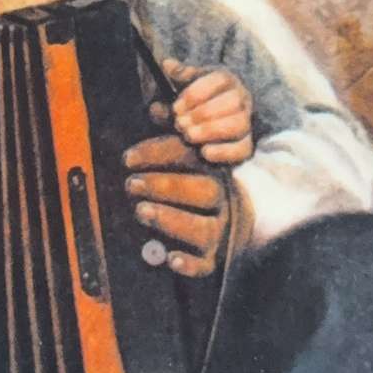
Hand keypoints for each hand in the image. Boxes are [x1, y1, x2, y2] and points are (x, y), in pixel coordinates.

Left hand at [122, 108, 229, 277]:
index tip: (127, 158)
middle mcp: (225, 201)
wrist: (244, 224)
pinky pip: (206, 265)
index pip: (191, 159)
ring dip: (171, 219)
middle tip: (132, 183)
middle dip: (166, 185)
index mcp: (218, 172)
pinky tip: (170, 259)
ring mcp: (222, 232)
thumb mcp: (193, 159)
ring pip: (203, 228)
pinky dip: (189, 264)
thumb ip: (172, 137)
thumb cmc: (204, 185)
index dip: (159, 154)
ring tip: (142, 211)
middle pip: (202, 190)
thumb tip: (155, 107)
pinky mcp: (216, 260)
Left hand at [153, 58, 253, 166]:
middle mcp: (242, 98)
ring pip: (239, 125)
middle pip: (233, 103)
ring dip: (210, 131)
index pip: (219, 80)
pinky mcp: (246, 145)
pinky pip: (243, 149)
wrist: (210, 119)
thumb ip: (179, 75)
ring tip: (188, 136)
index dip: (195, 95)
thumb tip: (167, 64)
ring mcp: (247, 122)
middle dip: (202, 114)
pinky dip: (222, 152)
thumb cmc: (196, 98)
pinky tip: (203, 151)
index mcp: (227, 79)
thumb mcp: (187, 82)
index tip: (176, 107)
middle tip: (180, 123)